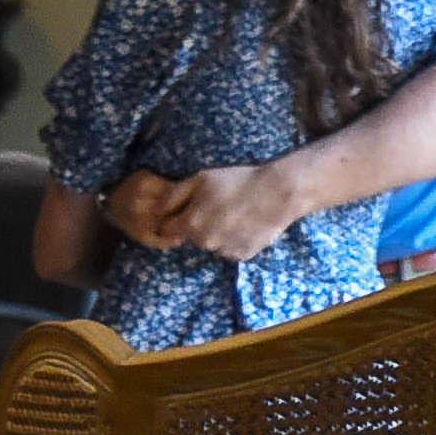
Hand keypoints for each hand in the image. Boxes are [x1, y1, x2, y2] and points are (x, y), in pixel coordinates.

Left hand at [107, 160, 305, 266]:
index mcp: (190, 224)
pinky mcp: (243, 255)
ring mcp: (225, 251)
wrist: (278, 193)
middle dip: (196, 225)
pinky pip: (229, 249)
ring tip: (233, 214)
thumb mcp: (200, 179)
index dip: (174, 217)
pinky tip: (244, 223)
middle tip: (215, 207)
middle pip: (190, 237)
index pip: (167, 229)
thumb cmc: (237, 182)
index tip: (188, 208)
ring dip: (215, 233)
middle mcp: (205, 243)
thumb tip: (156, 210)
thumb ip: (173, 196)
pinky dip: (233, 239)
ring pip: (211, 244)